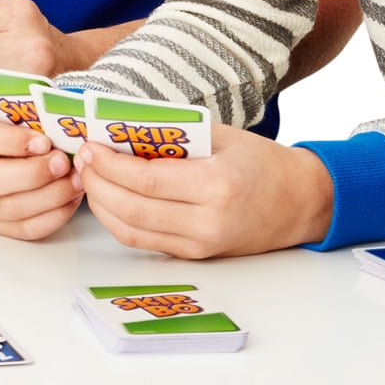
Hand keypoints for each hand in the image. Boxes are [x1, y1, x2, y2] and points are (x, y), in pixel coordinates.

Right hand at [0, 108, 84, 239]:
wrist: (41, 145)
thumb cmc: (36, 124)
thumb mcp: (32, 105)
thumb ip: (39, 106)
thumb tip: (66, 107)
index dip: (10, 142)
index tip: (44, 141)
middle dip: (31, 174)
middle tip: (63, 164)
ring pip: (8, 208)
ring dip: (49, 196)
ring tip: (77, 181)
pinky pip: (24, 229)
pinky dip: (52, 216)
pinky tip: (71, 200)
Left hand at [77, 125, 333, 258]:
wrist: (301, 202)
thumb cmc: (262, 162)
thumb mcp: (220, 136)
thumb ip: (172, 134)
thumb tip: (119, 129)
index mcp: (215, 185)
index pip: (145, 179)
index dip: (109, 165)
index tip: (90, 145)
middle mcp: (207, 222)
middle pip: (132, 209)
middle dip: (98, 184)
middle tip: (83, 160)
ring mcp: (201, 244)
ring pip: (132, 231)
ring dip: (102, 205)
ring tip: (91, 178)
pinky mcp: (197, 255)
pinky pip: (146, 242)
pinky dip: (120, 222)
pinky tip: (111, 199)